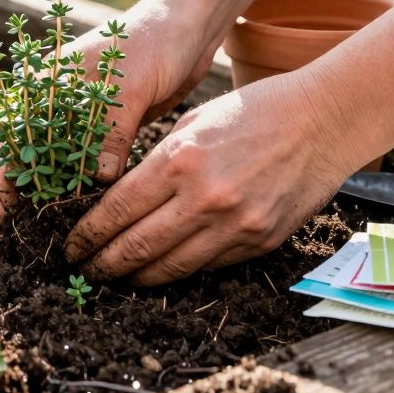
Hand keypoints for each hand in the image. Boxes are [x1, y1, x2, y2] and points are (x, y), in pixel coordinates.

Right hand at [0, 0, 222, 221]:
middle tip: (27, 228)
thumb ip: (111, 131)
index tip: (7, 210)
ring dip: (58, 189)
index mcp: (50, 80)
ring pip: (61, 159)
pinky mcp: (111, 124)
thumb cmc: (154, 42)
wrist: (189, 26)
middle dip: (27, 188)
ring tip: (53, 225)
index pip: (13, 132)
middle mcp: (60, 98)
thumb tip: (96, 179)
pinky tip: (87, 206)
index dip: (5, 172)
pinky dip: (87, 181)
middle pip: (31, 150)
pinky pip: (91, 159)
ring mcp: (85, 112)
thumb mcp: (130, 86)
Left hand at [63, 70, 365, 285]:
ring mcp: (234, 225)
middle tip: (83, 273)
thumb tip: (118, 201)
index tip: (70, 247)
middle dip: (102, 265)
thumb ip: (156, 164)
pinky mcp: (259, 242)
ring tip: (117, 279)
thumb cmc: (252, 113)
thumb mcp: (192, 124)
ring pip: (170, 268)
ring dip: (137, 278)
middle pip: (136, 248)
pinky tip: (162, 272)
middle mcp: (204, 198)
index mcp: (179, 160)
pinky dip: (180, 271)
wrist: (322, 120)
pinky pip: (208, 266)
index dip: (87, 235)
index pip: (116, 211)